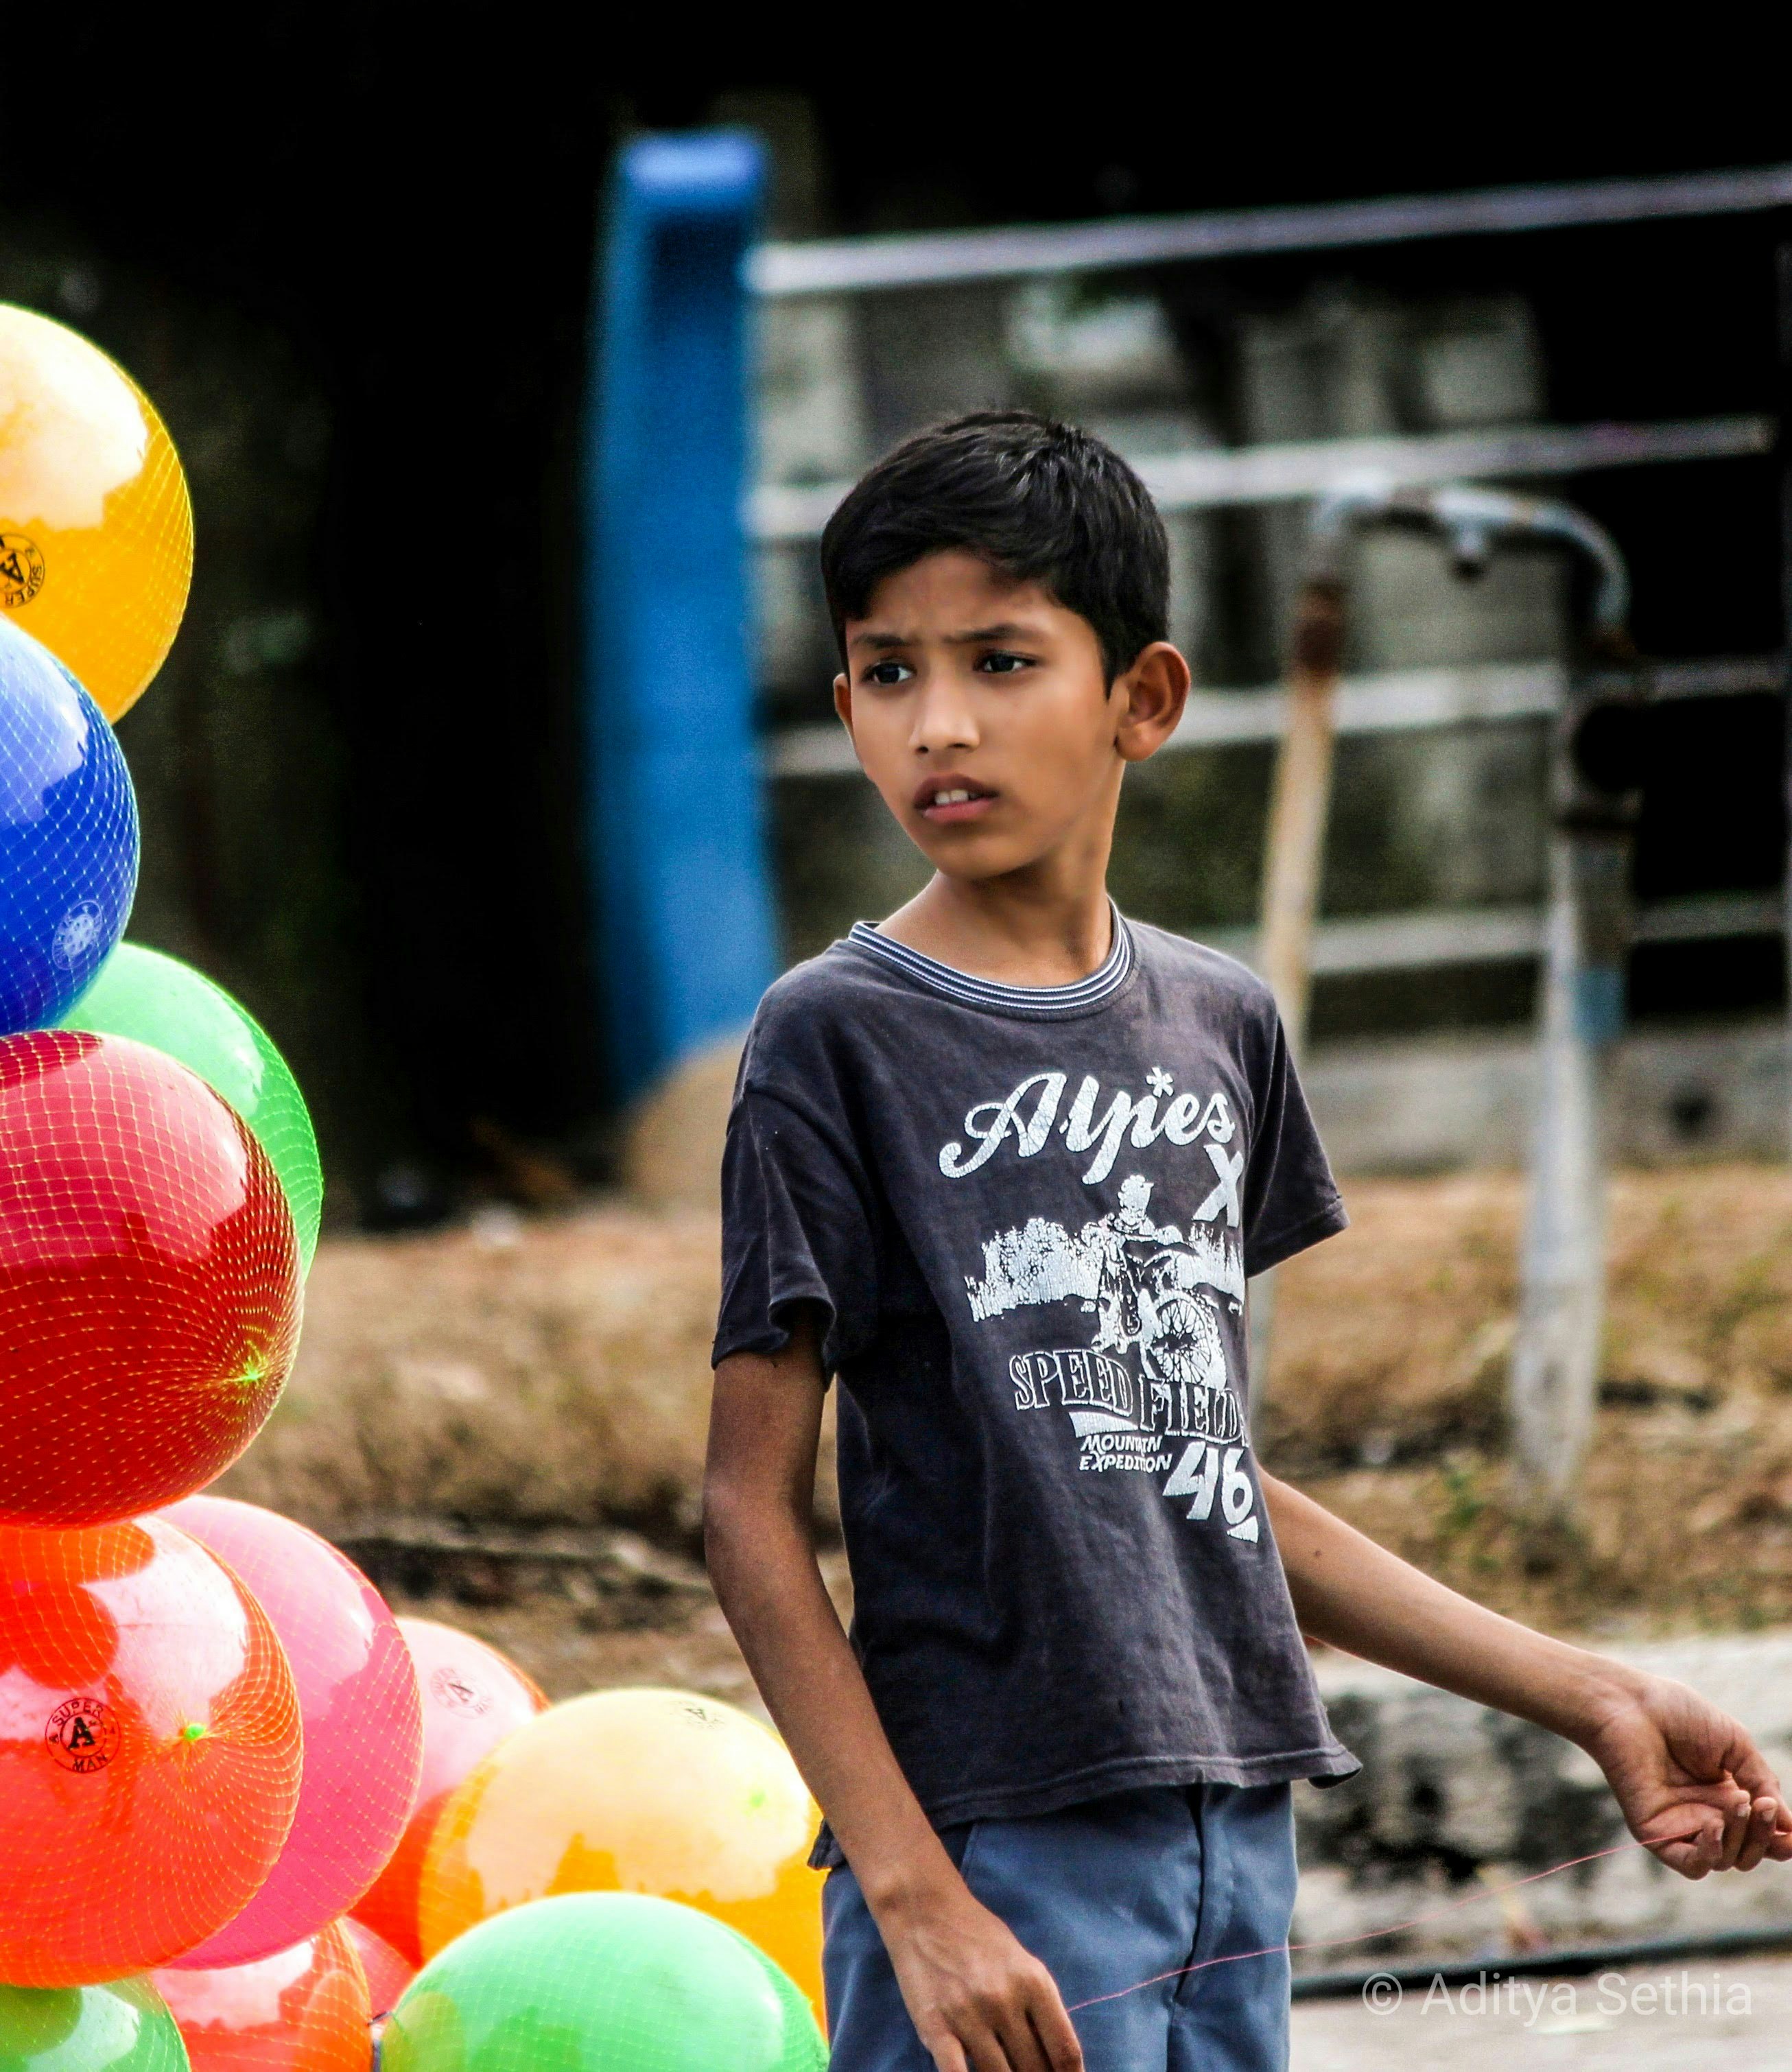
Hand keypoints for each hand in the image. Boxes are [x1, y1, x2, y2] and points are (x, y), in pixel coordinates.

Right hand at [876, 1869, 1083, 2071]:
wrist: (924, 1909)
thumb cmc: (978, 1936)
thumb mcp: (1021, 1963)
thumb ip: (1039, 2007)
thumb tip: (1057, 2060)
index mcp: (1034, 1982)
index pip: (1065, 2051)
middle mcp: (1005, 2000)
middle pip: (1035, 2070)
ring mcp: (969, 2015)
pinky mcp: (935, 2027)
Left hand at [1579, 1670, 1791, 1878]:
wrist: (1631, 1705)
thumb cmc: (1680, 1716)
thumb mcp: (1736, 1746)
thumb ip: (1762, 1784)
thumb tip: (1791, 1825)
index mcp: (1726, 1797)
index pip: (1762, 1835)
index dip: (1781, 1840)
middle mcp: (1706, 1816)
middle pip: (1748, 1853)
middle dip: (1763, 1836)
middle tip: (1762, 1805)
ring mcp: (1681, 1827)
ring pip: (1725, 1860)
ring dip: (1740, 1838)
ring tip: (1737, 1800)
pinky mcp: (1656, 1834)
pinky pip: (1691, 1866)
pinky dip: (1709, 1854)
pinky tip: (1713, 1825)